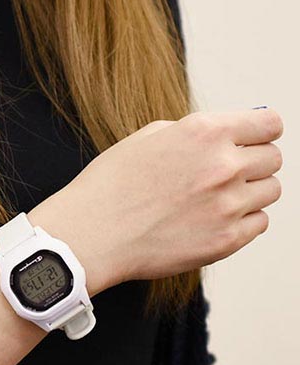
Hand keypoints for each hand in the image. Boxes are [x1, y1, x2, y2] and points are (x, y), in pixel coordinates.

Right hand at [28, 109, 283, 295]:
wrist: (90, 235)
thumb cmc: (108, 189)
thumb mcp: (145, 140)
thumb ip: (192, 133)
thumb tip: (221, 135)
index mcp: (204, 133)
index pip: (269, 124)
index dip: (260, 131)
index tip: (253, 140)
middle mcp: (223, 166)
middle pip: (273, 158)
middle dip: (254, 162)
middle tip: (227, 174)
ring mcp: (227, 206)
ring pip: (270, 192)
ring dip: (250, 192)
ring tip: (217, 200)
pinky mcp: (225, 241)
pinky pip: (259, 224)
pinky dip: (243, 221)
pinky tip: (214, 220)